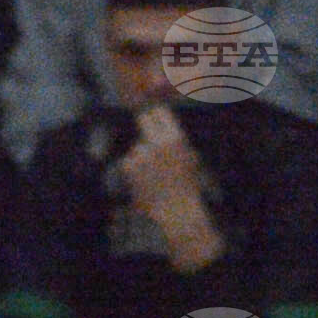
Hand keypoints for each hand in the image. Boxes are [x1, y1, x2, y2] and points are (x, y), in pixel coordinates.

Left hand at [116, 106, 218, 263]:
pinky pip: (129, 160)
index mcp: (175, 137)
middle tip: (146, 131)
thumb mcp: (188, 154)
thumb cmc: (187, 183)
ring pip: (136, 144)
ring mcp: (141, 153)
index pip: (159, 112)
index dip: (154, 110)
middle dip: (144, 122)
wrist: (176, 208)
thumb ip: (175, 137)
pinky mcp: (129, 166)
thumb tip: (164, 119)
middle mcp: (157, 142)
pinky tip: (144, 178)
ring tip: (152, 171)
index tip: (150, 109)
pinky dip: (133, 167)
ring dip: (141, 154)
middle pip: (143, 119)